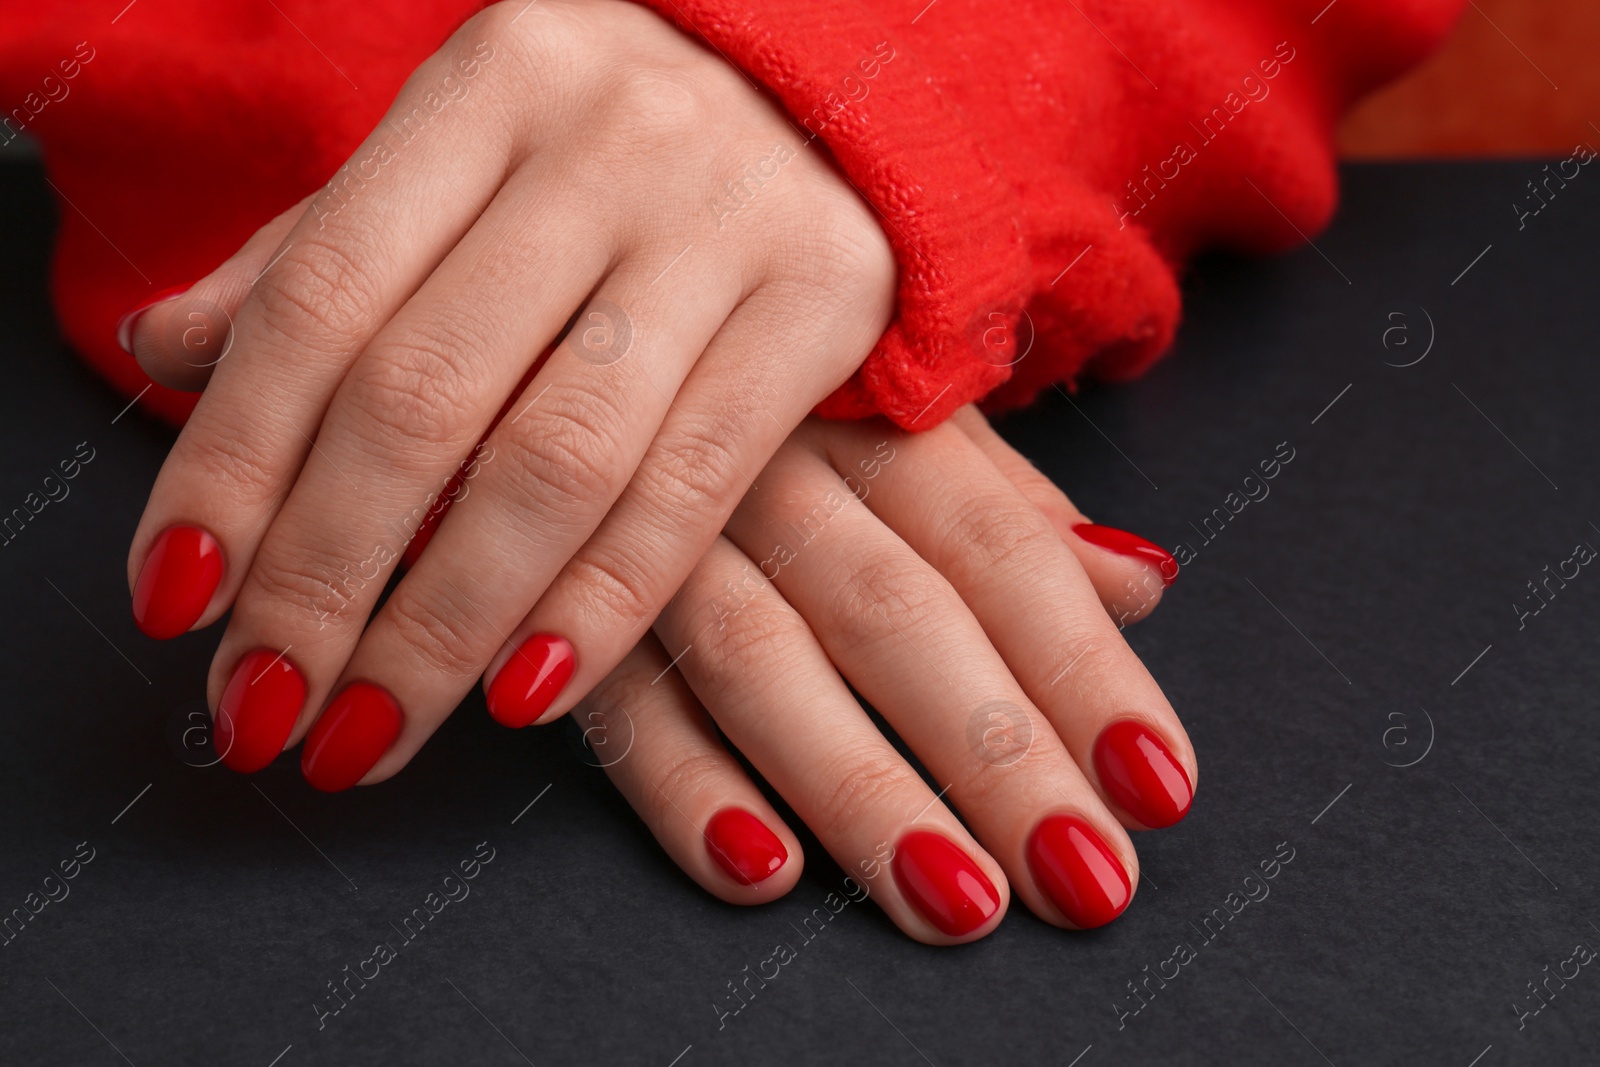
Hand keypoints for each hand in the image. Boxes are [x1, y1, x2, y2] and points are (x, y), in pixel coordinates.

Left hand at [120, 0, 893, 788]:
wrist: (843, 100)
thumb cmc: (622, 147)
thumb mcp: (471, 156)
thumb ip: (328, 253)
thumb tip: (166, 351)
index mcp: (490, 84)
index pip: (319, 298)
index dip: (230, 464)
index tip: (177, 599)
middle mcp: (607, 143)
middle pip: (423, 394)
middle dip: (322, 576)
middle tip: (263, 705)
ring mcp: (727, 223)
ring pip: (556, 461)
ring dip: (443, 624)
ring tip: (370, 731)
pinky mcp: (826, 304)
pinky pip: (694, 489)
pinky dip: (600, 607)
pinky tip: (521, 697)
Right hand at [578, 408, 1193, 943]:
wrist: (577, 343)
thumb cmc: (772, 385)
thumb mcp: (898, 405)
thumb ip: (1011, 501)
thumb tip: (1143, 583)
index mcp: (865, 405)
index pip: (998, 547)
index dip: (1081, 668)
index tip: (1156, 785)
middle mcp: (765, 461)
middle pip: (893, 613)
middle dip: (994, 753)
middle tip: (1082, 879)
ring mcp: (654, 531)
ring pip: (762, 660)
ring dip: (857, 789)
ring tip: (956, 902)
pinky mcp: (564, 602)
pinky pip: (619, 699)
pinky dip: (681, 786)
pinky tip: (760, 873)